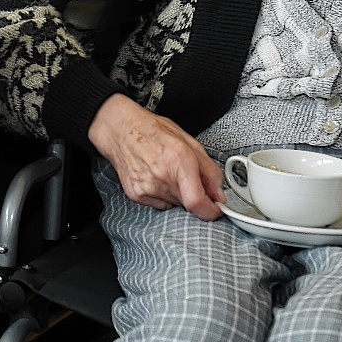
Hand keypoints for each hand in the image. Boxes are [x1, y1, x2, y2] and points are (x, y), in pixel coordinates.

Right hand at [87, 95, 223, 219]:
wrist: (122, 130)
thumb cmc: (153, 131)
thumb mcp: (190, 142)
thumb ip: (210, 171)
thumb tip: (219, 193)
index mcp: (179, 161)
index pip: (197, 202)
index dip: (211, 211)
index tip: (216, 209)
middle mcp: (161, 177)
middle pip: (188, 203)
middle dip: (193, 193)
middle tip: (185, 175)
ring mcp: (147, 187)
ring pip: (175, 204)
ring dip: (177, 193)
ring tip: (167, 171)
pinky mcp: (136, 194)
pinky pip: (160, 204)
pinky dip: (162, 194)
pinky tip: (156, 177)